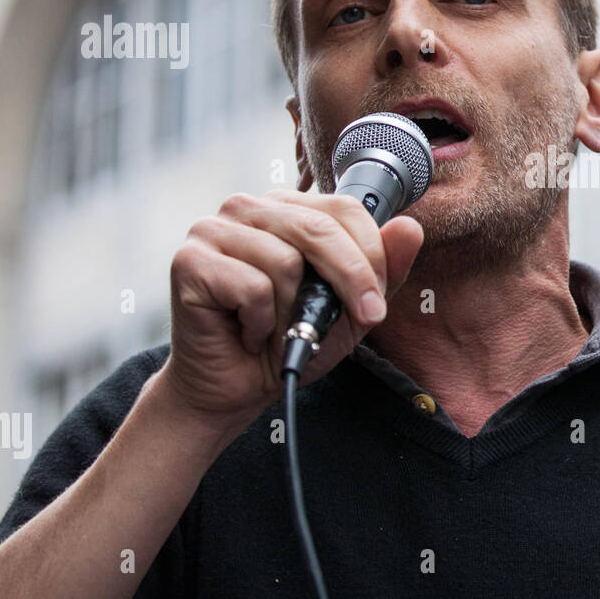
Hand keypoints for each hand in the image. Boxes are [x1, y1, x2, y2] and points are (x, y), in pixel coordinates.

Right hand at [162, 189, 423, 425]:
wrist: (235, 390)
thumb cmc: (290, 342)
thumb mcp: (350, 309)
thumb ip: (381, 269)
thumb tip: (410, 227)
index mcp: (288, 208)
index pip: (344, 208)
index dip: (370, 257)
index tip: (375, 305)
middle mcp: (248, 208)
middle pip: (320, 227)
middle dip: (348, 281)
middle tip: (357, 319)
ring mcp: (213, 229)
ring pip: (286, 260)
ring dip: (293, 312)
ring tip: (278, 329)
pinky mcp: (189, 260)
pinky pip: (251, 287)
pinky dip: (261, 324)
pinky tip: (247, 334)